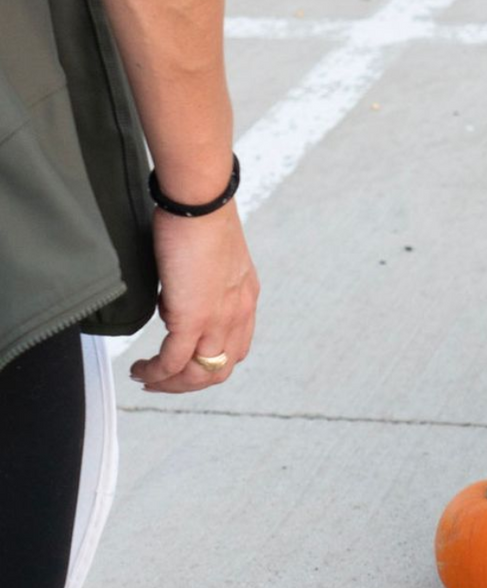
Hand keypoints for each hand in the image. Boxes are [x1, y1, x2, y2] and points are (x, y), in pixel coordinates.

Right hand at [130, 206, 259, 392]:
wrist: (200, 203)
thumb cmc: (199, 220)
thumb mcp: (208, 262)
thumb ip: (197, 288)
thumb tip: (173, 306)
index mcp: (245, 299)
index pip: (235, 348)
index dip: (208, 364)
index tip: (182, 366)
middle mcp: (238, 313)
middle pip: (220, 369)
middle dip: (187, 384)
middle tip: (159, 381)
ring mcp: (219, 318)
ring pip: (200, 373)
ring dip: (170, 384)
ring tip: (146, 378)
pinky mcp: (194, 317)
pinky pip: (174, 362)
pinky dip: (156, 373)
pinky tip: (140, 369)